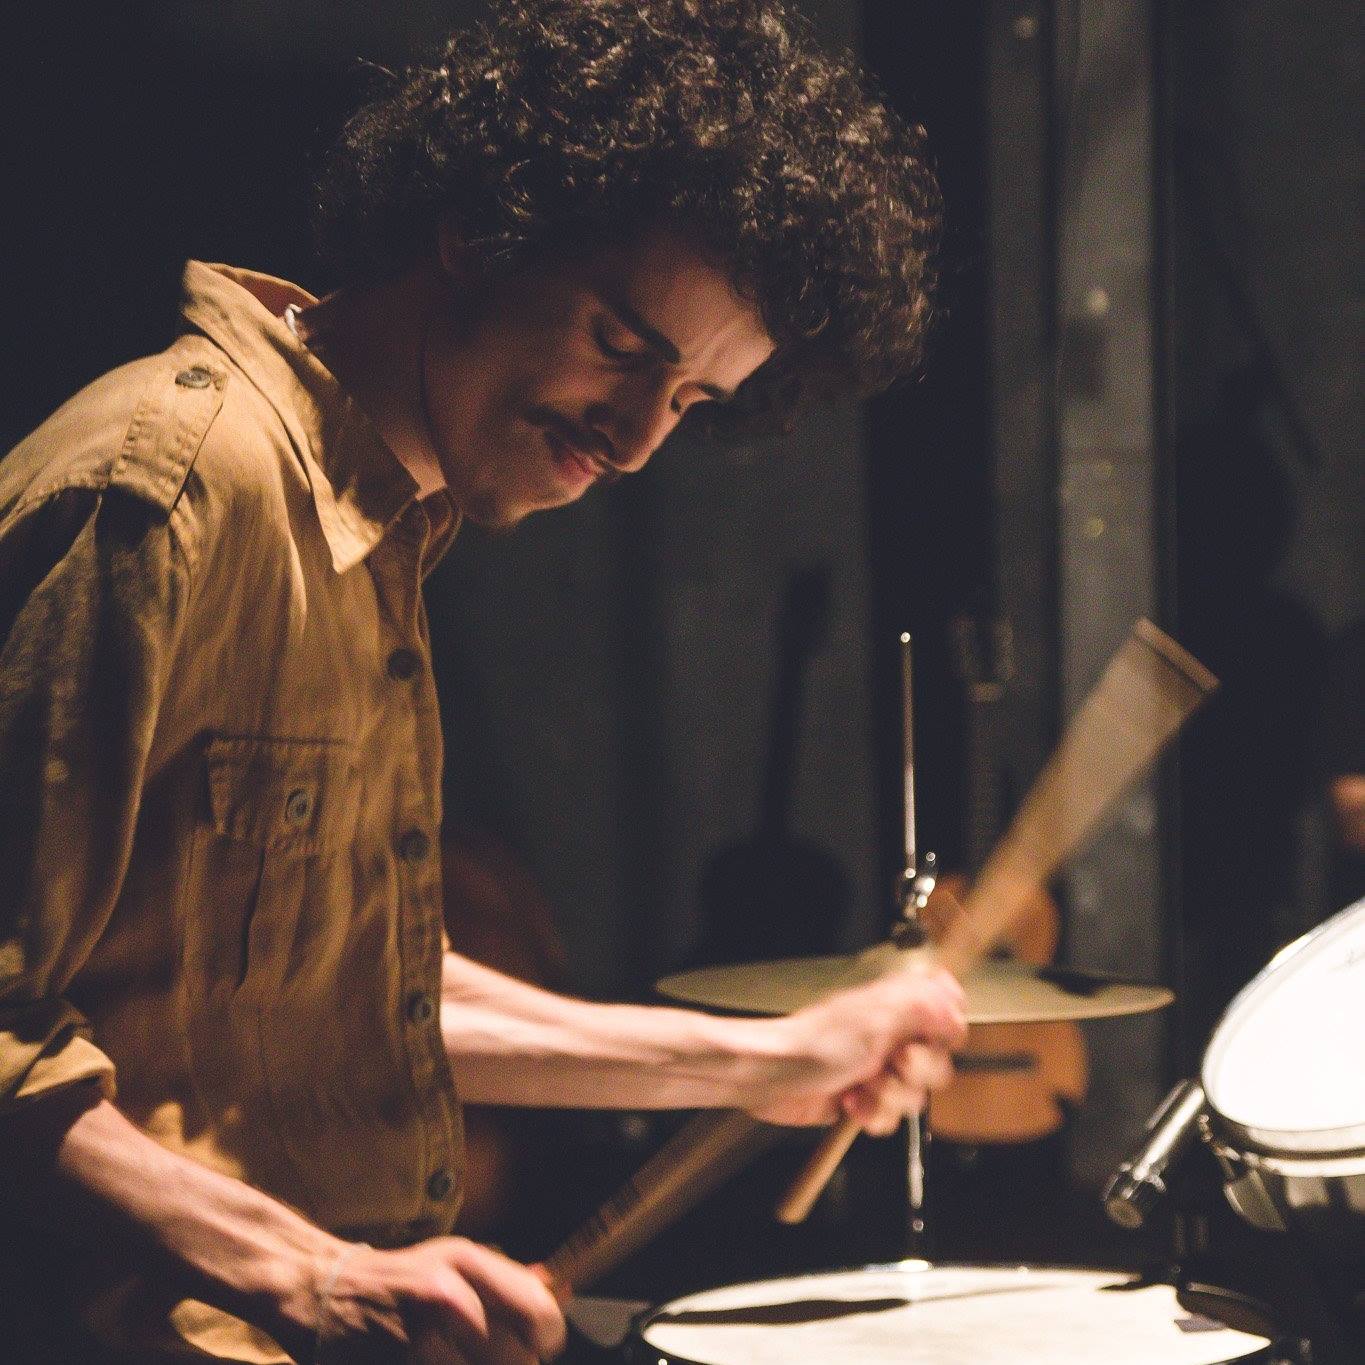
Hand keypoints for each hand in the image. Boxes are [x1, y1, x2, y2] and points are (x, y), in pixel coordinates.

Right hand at [301, 1237, 565, 1363]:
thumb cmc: (402, 1280)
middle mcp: (447, 1298)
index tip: (538, 1346)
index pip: (541, 1314)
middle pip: (520, 1362)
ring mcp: (418, 1341)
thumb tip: (564, 1291)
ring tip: (458, 1362)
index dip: (547, 1339)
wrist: (321, 1290)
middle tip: (492, 1359)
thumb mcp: (455, 1262)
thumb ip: (509, 1280)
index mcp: (467, 1264)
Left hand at [750, 964, 966, 1132]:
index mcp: (893, 1008)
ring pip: (914, 1095)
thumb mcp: (875, 1018)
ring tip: (864, 1086)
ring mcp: (875, 1068)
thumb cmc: (812, 1043)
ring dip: (890, 1097)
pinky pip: (890, 1116)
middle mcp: (887, 1036)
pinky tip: (852, 1103)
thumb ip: (920, 1007)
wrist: (773, 1079)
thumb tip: (953, 999)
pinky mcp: (863, 1098)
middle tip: (894, 1064)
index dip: (945, 1030)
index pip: (941, 1011)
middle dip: (917, 1072)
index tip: (931, 1040)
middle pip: (936, 1061)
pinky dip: (873, 1114)